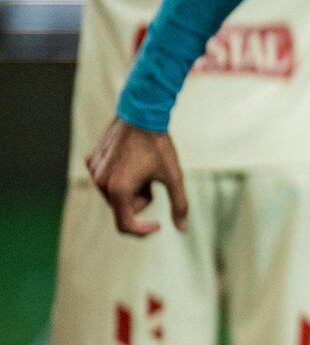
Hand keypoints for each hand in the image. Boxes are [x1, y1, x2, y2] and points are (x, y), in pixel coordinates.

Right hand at [87, 120, 187, 236]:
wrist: (142, 113)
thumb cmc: (159, 145)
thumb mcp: (174, 176)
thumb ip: (179, 204)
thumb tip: (183, 229)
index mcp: (118, 189)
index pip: (125, 225)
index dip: (143, 230)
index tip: (158, 224)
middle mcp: (100, 182)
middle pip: (123, 208)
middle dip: (141, 199)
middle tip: (153, 180)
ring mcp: (93, 171)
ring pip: (115, 194)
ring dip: (131, 188)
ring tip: (142, 167)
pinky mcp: (91, 160)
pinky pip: (106, 179)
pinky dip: (120, 176)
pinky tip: (130, 160)